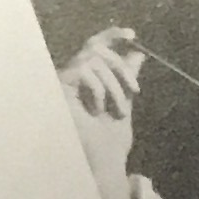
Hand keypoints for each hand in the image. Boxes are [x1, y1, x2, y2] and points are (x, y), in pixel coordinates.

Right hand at [59, 24, 145, 198]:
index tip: (132, 35)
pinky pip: (84, 70)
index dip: (111, 34)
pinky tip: (97, 110)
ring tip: (118, 111)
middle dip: (120, 67)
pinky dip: (98, 89)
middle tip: (135, 90)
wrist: (103, 163)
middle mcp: (74, 76)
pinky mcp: (60, 88)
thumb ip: (128, 78)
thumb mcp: (125, 103)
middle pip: (97, 48)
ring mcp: (65, 81)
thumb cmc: (111, 140)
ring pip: (94, 60)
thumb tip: (138, 54)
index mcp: (90, 78)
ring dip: (114, 85)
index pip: (97, 46)